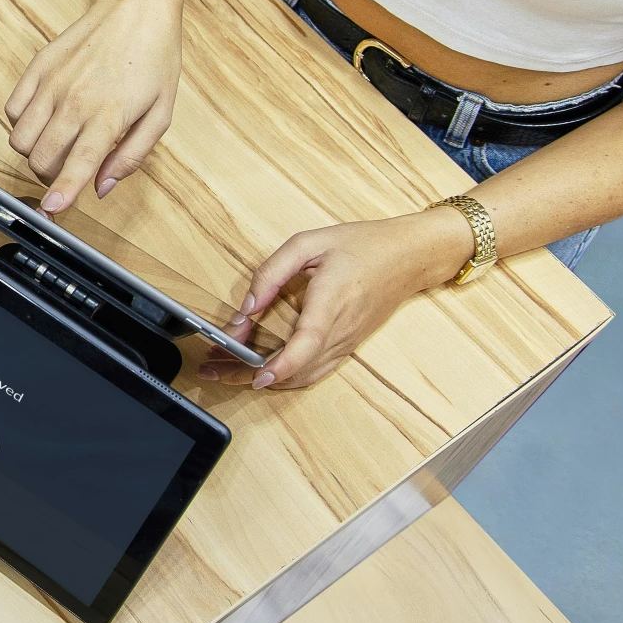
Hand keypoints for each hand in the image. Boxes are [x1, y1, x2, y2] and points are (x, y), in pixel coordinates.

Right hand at [5, 0, 183, 213]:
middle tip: (68, 169)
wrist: (136, 6)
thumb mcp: (161, 113)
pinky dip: (22, 125)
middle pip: (40, 158)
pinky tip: (45, 119)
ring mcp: (51, 82)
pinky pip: (12, 111)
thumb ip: (132, 155)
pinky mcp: (37, 67)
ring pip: (20, 139)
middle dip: (50, 176)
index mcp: (108, 114)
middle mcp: (73, 99)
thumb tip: (104, 186)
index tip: (50, 211)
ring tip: (57, 143)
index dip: (61, 193)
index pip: (76, 164)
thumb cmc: (154, 59)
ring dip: (34, 153)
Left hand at [201, 210, 473, 389]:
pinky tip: (260, 371)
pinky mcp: (347, 346)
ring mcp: (346, 342)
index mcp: (332, 300)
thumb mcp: (310, 242)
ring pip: (303, 376)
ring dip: (263, 379)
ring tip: (225, 371)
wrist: (410, 257)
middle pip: (296, 368)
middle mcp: (341, 329)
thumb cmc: (363, 245)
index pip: (307, 343)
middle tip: (211, 369)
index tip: (257, 376)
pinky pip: (315, 372)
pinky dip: (285, 377)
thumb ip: (272, 272)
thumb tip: (247, 306)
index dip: (282, 365)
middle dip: (249, 375)